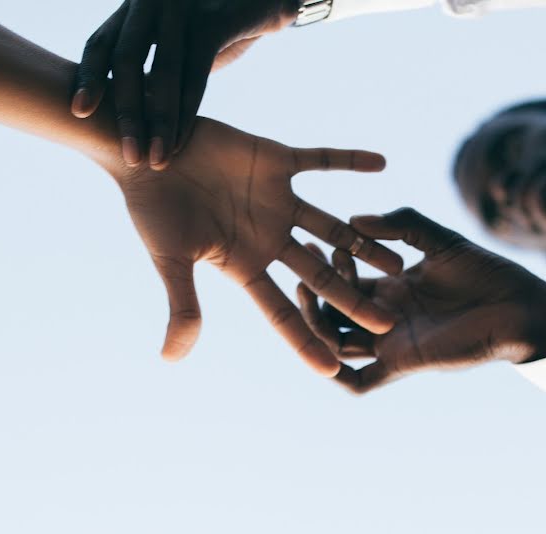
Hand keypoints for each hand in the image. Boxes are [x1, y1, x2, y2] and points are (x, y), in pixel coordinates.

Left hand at [73, 0, 297, 167]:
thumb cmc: (214, 27)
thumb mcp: (174, 45)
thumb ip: (149, 71)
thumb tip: (124, 117)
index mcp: (134, 9)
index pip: (101, 43)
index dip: (88, 78)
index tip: (79, 113)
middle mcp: (150, 2)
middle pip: (126, 60)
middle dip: (125, 114)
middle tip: (127, 155)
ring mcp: (181, 7)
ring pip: (163, 72)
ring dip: (159, 122)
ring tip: (156, 159)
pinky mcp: (215, 20)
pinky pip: (196, 72)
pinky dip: (187, 111)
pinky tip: (181, 139)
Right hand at [117, 118, 403, 376]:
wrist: (145, 153)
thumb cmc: (150, 209)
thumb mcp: (170, 260)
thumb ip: (183, 305)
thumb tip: (171, 360)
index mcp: (244, 265)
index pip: (281, 311)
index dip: (305, 339)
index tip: (333, 368)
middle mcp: (268, 237)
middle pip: (319, 275)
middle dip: (352, 299)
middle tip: (389, 322)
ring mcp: (275, 200)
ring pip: (332, 226)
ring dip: (364, 241)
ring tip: (400, 260)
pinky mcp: (275, 161)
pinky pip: (319, 160)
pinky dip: (348, 159)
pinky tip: (381, 163)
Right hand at [297, 208, 545, 391]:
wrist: (522, 306)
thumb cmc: (487, 273)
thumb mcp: (439, 238)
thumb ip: (401, 224)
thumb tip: (356, 219)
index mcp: (390, 290)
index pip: (344, 284)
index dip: (327, 267)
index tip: (318, 243)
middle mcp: (384, 319)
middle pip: (331, 315)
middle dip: (311, 293)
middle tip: (300, 269)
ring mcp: (390, 343)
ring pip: (335, 345)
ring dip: (315, 325)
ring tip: (307, 296)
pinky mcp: (403, 364)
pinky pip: (362, 382)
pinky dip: (338, 377)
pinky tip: (323, 358)